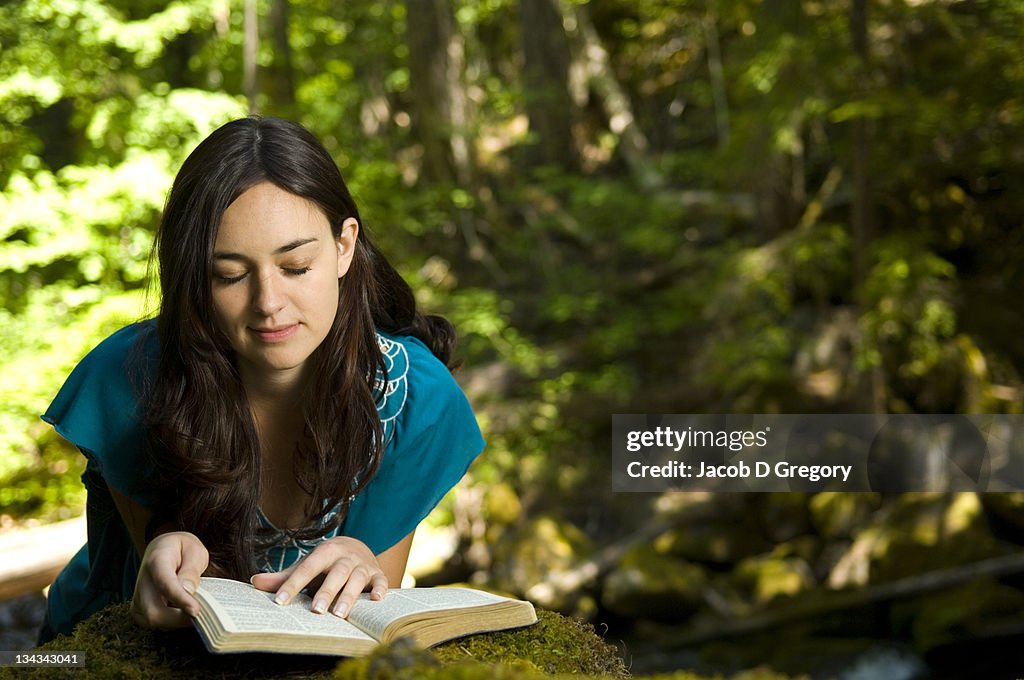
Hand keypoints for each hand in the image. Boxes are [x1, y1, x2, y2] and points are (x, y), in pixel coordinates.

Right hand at [130, 531, 208, 628]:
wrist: (163, 549)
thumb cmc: (182, 549)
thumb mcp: (195, 551)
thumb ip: (191, 570)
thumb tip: (188, 592)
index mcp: (156, 561)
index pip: (165, 584)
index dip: (180, 600)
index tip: (196, 611)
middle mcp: (142, 581)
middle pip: (154, 611)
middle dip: (179, 620)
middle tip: (202, 616)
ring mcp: (137, 598)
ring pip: (153, 622)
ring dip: (176, 622)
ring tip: (194, 610)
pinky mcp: (138, 610)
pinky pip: (154, 625)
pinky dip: (171, 624)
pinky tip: (183, 614)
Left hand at [250, 536, 387, 617]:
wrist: (358, 546)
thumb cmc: (327, 562)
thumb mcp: (308, 565)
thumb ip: (284, 576)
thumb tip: (254, 582)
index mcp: (325, 552)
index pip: (307, 568)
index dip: (293, 584)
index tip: (280, 601)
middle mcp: (345, 557)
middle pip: (336, 573)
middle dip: (326, 591)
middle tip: (316, 610)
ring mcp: (363, 565)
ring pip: (357, 579)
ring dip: (349, 595)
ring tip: (339, 614)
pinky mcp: (378, 574)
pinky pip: (381, 581)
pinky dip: (381, 590)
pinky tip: (376, 600)